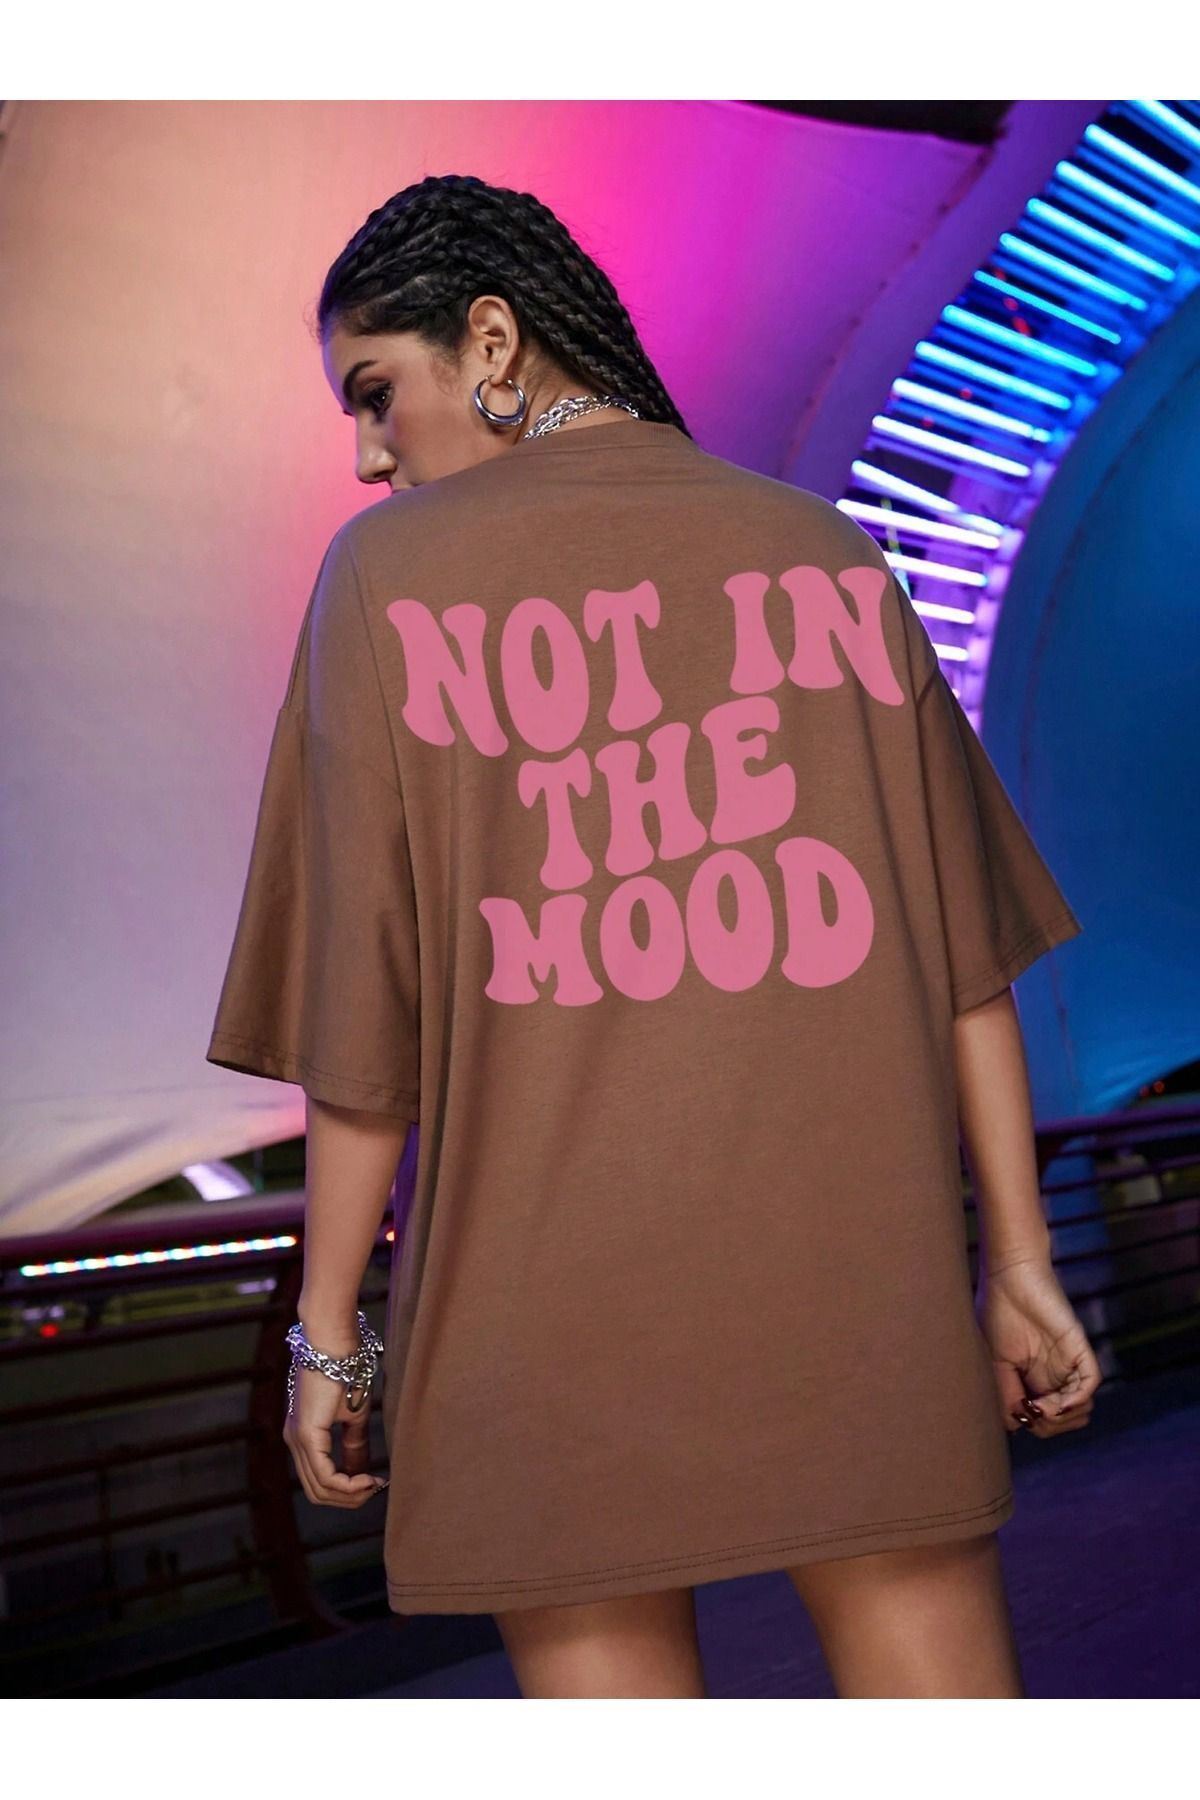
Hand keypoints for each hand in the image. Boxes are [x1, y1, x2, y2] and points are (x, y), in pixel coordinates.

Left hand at [282, 1360, 388, 1509]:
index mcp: (303, 1436)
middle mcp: (294, 1442)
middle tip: (375, 1488)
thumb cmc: (345, 1369)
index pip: (319, 1480)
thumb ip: (354, 1443)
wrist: (334, 1342)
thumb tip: (362, 1471)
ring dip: (350, 1494)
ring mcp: (297, 1439)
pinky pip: (325, 1475)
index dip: (347, 1490)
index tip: (375, 1483)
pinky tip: (366, 1479)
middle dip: (349, 1499)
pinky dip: (347, 1484)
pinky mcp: (306, 1435)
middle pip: (317, 1492)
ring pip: (320, 1489)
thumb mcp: (353, 1413)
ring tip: (374, 1484)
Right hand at [975, 1256, 1102, 1437]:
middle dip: (1048, 1425)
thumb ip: (1006, 1392)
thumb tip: (1018, 1425)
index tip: (1018, 1414)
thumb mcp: (994, 1361)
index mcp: (1032, 1377)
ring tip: (1041, 1406)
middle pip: (1063, 1419)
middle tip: (1031, 1412)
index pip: (1043, 1417)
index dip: (1033, 1424)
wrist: (1008, 1275)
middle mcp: (1053, 1374)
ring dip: (1062, 1417)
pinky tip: (1055, 1402)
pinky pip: (1091, 1383)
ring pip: (1082, 1407)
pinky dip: (1077, 1400)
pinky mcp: (1079, 1348)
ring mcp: (1068, 1362)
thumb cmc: (995, 1311)